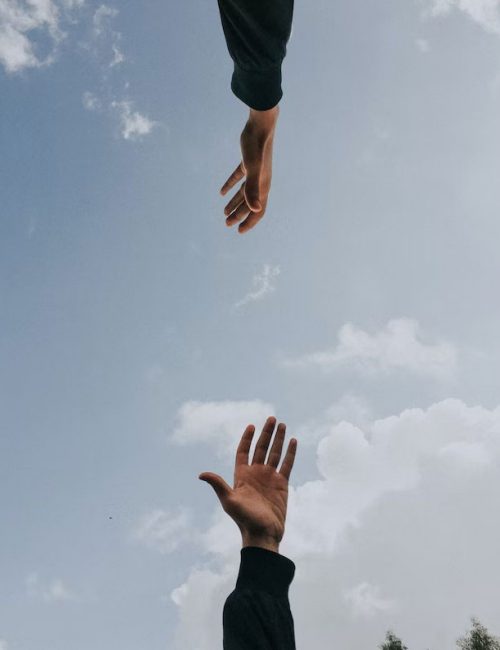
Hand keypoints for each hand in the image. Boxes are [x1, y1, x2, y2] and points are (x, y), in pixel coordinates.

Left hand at [199, 416, 297, 551]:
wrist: (263, 534)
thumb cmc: (244, 519)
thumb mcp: (229, 501)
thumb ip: (218, 485)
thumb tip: (201, 474)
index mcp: (242, 475)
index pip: (244, 451)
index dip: (247, 438)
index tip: (252, 426)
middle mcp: (256, 473)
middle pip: (261, 448)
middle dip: (266, 433)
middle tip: (272, 418)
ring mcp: (269, 478)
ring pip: (275, 453)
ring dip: (279, 439)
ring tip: (283, 425)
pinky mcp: (282, 484)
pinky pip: (287, 465)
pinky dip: (290, 453)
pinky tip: (293, 441)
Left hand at [221, 106, 278, 233]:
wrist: (261, 125)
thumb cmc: (257, 146)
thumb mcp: (252, 169)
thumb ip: (253, 189)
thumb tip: (256, 209)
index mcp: (263, 187)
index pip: (258, 211)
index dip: (249, 222)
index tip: (238, 231)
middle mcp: (261, 182)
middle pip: (249, 204)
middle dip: (238, 215)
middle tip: (226, 223)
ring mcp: (255, 172)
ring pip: (244, 193)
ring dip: (234, 203)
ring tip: (223, 212)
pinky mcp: (248, 162)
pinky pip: (239, 178)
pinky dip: (230, 186)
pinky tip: (221, 192)